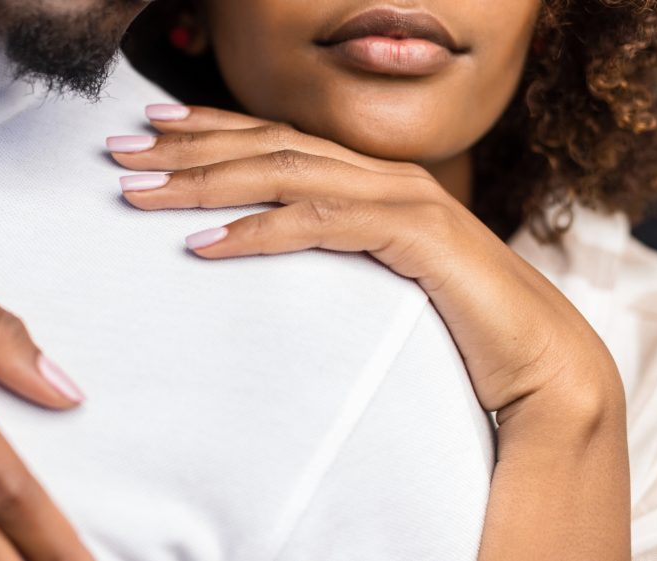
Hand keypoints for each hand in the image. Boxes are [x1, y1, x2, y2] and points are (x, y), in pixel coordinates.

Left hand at [109, 105, 629, 559]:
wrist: (537, 358)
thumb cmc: (449, 320)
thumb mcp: (372, 274)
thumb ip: (326, 248)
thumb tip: (255, 250)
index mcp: (367, 177)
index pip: (274, 138)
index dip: (210, 127)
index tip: (150, 128)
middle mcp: (381, 174)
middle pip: (266, 145)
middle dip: (187, 147)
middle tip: (119, 154)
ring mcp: (401, 197)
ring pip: (284, 174)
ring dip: (206, 182)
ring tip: (141, 197)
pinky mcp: (416, 234)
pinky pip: (320, 224)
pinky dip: (259, 230)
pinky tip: (205, 245)